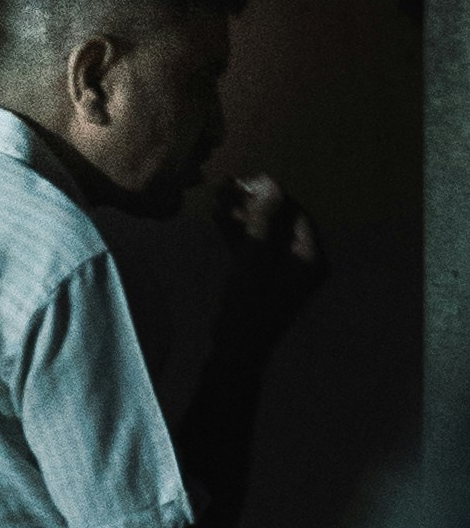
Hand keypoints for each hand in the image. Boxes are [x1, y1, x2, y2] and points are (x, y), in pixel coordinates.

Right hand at [211, 172, 323, 343]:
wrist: (236, 346)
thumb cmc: (250, 301)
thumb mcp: (255, 256)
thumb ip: (263, 218)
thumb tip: (269, 183)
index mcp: (311, 257)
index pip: (297, 213)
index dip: (273, 194)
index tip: (246, 180)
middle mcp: (302, 261)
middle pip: (279, 221)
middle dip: (252, 204)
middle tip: (226, 186)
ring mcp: (282, 270)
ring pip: (264, 233)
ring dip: (241, 216)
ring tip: (216, 197)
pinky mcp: (263, 278)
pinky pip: (255, 248)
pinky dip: (238, 234)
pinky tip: (217, 218)